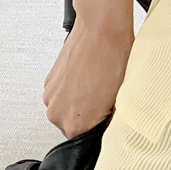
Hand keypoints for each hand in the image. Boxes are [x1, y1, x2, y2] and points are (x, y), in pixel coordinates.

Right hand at [43, 17, 133, 138]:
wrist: (100, 28)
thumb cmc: (114, 56)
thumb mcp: (121, 97)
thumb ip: (111, 121)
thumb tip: (110, 129)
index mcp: (75, 123)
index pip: (87, 141)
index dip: (100, 127)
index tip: (108, 117)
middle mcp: (56, 113)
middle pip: (75, 126)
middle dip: (90, 116)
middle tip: (105, 97)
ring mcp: (50, 96)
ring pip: (67, 109)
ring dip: (80, 101)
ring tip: (97, 82)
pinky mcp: (49, 81)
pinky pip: (62, 94)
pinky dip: (73, 88)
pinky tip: (88, 74)